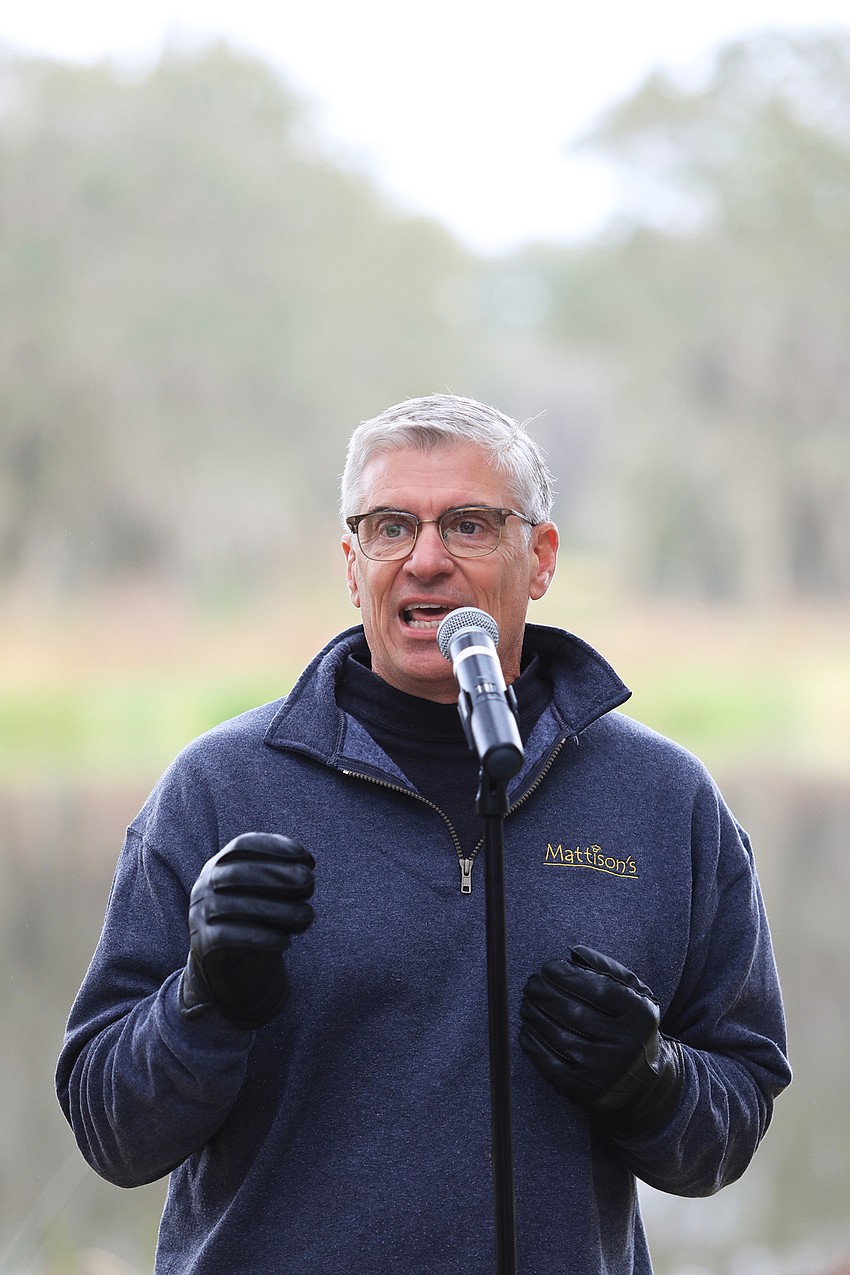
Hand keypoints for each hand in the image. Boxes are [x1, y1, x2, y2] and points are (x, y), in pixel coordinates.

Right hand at [180, 832, 314, 1028]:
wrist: (230, 963)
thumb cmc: (256, 917)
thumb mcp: (268, 892)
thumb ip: (284, 875)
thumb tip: (307, 863)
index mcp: (220, 865)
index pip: (241, 845)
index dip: (272, 846)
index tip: (303, 855)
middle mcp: (204, 885)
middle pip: (238, 873)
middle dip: (278, 875)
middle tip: (310, 883)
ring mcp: (199, 914)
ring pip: (234, 907)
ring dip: (277, 910)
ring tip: (306, 915)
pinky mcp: (203, 944)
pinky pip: (229, 938)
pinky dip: (260, 938)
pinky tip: (285, 941)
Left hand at [519, 946, 682, 1135]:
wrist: (646, 1084)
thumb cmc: (632, 1028)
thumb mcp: (634, 995)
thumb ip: (607, 969)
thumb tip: (573, 952)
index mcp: (640, 1016)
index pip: (598, 989)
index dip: (568, 976)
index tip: (549, 967)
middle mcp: (626, 1045)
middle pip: (573, 1012)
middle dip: (545, 993)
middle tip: (532, 983)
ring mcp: (605, 1071)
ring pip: (558, 1036)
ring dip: (535, 1015)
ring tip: (527, 1003)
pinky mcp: (585, 1091)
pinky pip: (550, 1063)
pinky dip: (533, 1044)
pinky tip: (527, 1030)